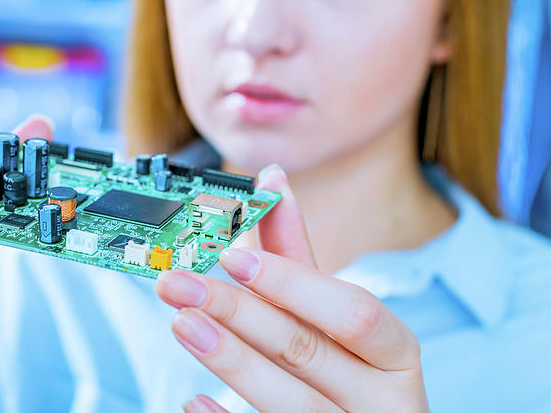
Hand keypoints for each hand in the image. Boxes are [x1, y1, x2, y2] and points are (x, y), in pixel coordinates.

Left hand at [155, 165, 427, 411]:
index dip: (293, 284)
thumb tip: (271, 180)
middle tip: (176, 283)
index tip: (232, 258)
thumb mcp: (329, 315)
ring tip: (181, 324)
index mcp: (394, 354)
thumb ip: (298, 257)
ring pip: (289, 402)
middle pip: (306, 351)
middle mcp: (382, 402)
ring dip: (229, 359)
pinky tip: (192, 399)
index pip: (354, 314)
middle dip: (237, 312)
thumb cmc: (346, 370)